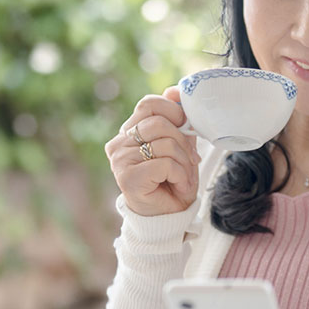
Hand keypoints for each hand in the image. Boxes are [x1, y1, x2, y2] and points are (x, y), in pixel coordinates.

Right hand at [105, 86, 199, 216]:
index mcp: (128, 132)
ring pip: (166, 144)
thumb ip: (176, 120)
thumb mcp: (178, 145)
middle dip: (184, 142)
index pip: (149, 104)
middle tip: (190, 160)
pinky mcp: (128, 177)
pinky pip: (165, 164)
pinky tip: (177, 185)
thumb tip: (176, 90)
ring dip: (184, 163)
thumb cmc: (170, 181)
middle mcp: (119, 144)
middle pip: (160, 124)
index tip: (186, 126)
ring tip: (183, 177)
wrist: (165, 218)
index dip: (173, 110)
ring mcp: (120, 161)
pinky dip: (180, 175)